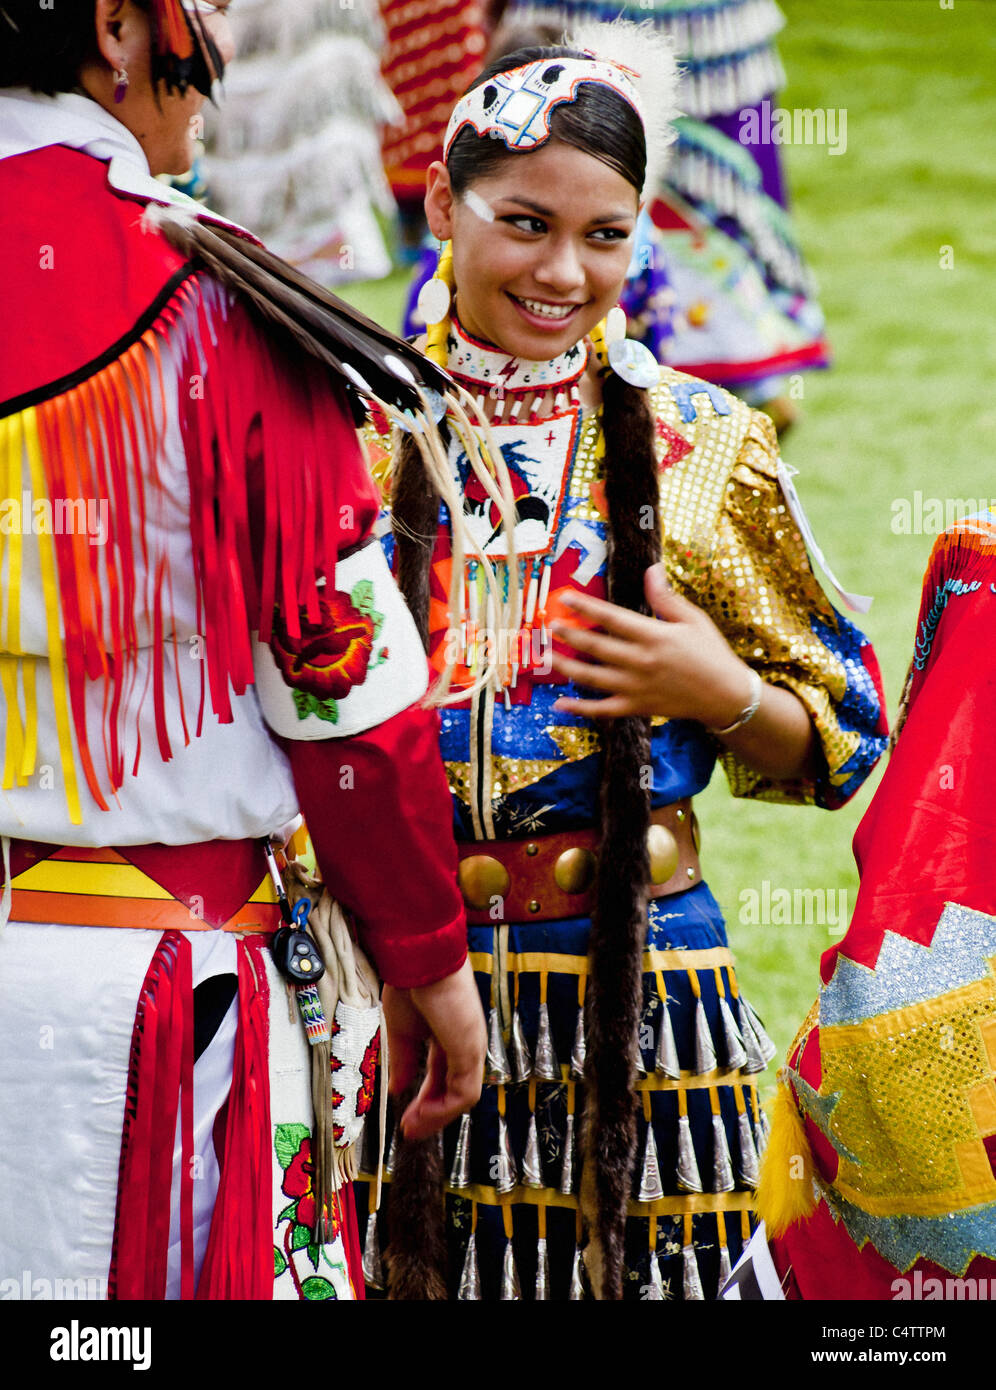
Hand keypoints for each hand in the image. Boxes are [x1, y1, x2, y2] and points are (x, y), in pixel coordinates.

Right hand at [381, 958, 485, 1140]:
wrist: (418, 960)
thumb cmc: (411, 983)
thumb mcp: (402, 1031)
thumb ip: (403, 1062)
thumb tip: (397, 1089)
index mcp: (450, 1034)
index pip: (442, 1076)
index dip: (425, 1099)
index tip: (406, 1117)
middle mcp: (466, 1043)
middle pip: (453, 1089)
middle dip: (431, 1113)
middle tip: (410, 1130)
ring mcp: (471, 1047)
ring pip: (461, 1096)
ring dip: (435, 1116)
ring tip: (412, 1127)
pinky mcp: (470, 1051)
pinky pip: (463, 1093)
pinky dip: (443, 1110)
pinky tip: (421, 1116)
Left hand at [550, 563, 754, 725]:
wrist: (725, 695)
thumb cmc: (711, 653)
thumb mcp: (693, 620)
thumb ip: (666, 598)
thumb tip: (651, 570)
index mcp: (654, 636)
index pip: (612, 618)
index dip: (586, 607)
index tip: (566, 598)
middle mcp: (641, 662)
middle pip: (596, 647)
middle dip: (570, 635)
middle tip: (550, 625)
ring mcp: (636, 687)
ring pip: (592, 678)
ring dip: (567, 667)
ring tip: (548, 656)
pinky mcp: (636, 707)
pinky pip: (602, 709)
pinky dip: (579, 708)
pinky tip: (559, 703)